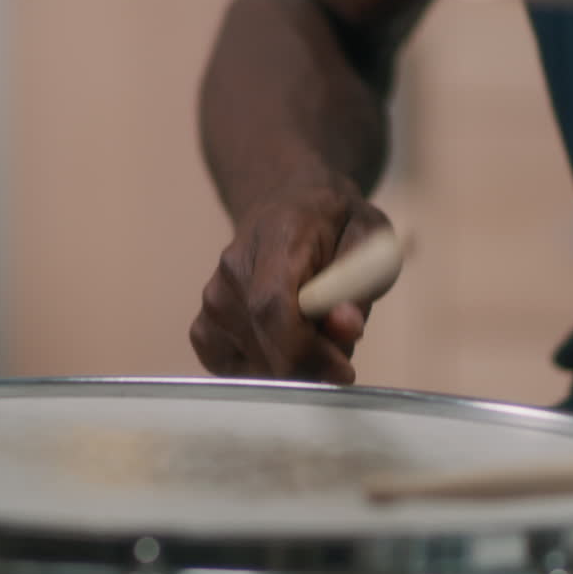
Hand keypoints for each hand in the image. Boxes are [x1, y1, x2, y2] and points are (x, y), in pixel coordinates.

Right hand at [190, 184, 392, 383]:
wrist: (289, 202)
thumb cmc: (335, 223)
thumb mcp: (369, 237)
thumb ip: (361, 282)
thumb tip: (346, 327)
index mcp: (279, 236)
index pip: (272, 306)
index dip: (305, 350)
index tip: (343, 370)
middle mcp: (234, 267)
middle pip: (262, 344)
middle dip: (311, 367)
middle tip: (340, 351)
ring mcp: (213, 297)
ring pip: (251, 364)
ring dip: (292, 368)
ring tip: (314, 336)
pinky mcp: (203, 325)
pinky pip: (231, 369)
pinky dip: (263, 370)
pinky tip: (284, 346)